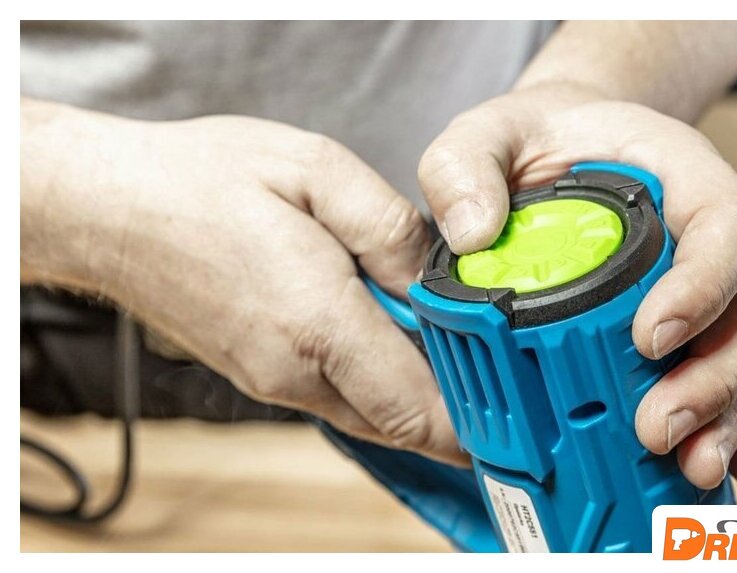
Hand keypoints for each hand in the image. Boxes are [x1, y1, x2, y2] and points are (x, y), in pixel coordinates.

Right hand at [22, 104, 463, 464]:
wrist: (112, 210)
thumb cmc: (203, 183)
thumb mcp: (316, 171)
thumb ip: (392, 230)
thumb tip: (437, 278)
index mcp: (318, 322)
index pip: (421, 409)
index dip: (481, 417)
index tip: (519, 398)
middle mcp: (295, 371)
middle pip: (404, 425)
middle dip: (459, 403)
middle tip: (495, 359)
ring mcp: (274, 382)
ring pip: (374, 415)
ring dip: (417, 389)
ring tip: (445, 337)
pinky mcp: (261, 376)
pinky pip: (341, 396)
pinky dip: (378, 379)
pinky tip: (386, 329)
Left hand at [417, 83, 736, 487]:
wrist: (557, 150)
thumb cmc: (531, 140)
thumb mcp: (484, 135)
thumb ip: (465, 167)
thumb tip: (473, 234)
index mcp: (677, 174)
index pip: (721, 224)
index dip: (702, 286)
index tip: (650, 339)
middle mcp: (705, 233)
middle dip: (714, 378)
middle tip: (658, 427)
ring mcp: (706, 283)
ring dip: (723, 415)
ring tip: (687, 464)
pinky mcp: (691, 323)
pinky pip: (725, 375)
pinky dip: (733, 425)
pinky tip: (729, 467)